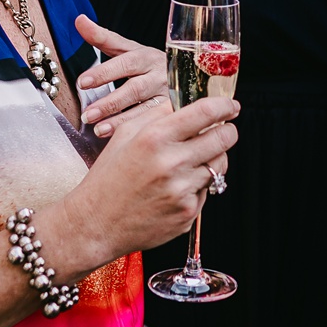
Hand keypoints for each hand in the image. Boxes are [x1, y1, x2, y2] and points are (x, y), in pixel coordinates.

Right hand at [43, 94, 237, 273]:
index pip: (205, 113)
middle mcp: (171, 163)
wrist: (95, 224)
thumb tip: (184, 102)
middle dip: (227, 131)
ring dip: (212, 159)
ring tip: (190, 162)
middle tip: (223, 131)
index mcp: (154, 137)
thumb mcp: (124, 135)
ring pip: (219, 165)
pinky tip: (174, 189)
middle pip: (223, 138)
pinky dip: (196, 186)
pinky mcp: (187, 213)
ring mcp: (181, 190)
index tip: (230, 106)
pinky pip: (206, 191)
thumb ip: (157, 115)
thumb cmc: (107, 178)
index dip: (224, 106)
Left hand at [74, 14, 171, 137]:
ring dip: (121, 120)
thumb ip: (102, 37)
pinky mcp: (176, 113)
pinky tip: (120, 138)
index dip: (104, 72)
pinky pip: (156, 123)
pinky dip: (137, 130)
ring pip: (146, 110)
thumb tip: (79, 19)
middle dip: (111, 101)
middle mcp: (160, 74)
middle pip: (135, 88)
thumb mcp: (128, 48)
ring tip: (98, 129)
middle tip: (88, 114)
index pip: (125, 62)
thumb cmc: (148, 63)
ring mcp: (169, 95)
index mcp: (147, 56)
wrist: (188, 74)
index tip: (83, 82)